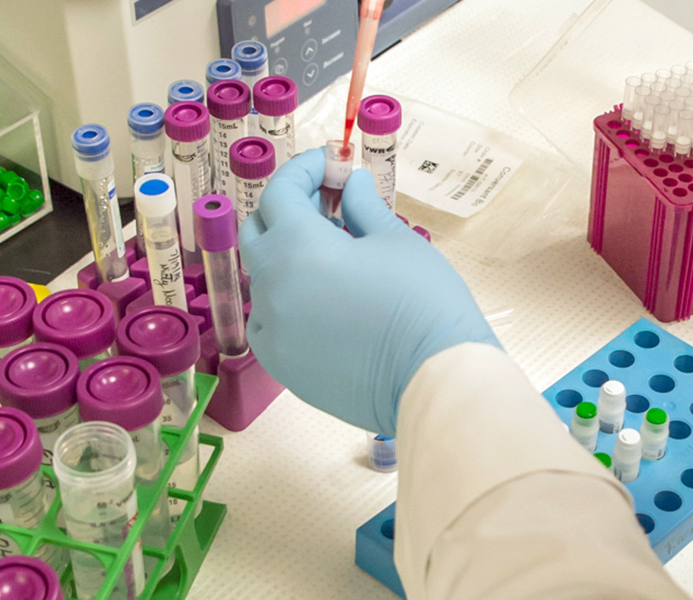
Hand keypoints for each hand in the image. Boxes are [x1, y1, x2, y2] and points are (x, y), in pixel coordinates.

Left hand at [239, 148, 500, 435]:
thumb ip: (363, 206)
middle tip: (329, 203)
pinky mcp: (281, 366)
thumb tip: (351, 184)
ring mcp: (271, 331)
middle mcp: (271, 287)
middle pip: (258, 231)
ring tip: (334, 257)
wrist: (434, 382)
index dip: (304, 170)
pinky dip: (288, 300)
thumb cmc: (422, 302)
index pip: (280, 192)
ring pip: (263, 278)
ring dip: (288, 256)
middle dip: (288, 209)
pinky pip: (270, 321)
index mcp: (295, 247)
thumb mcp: (395, 240)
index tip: (331, 164)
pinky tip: (325, 301)